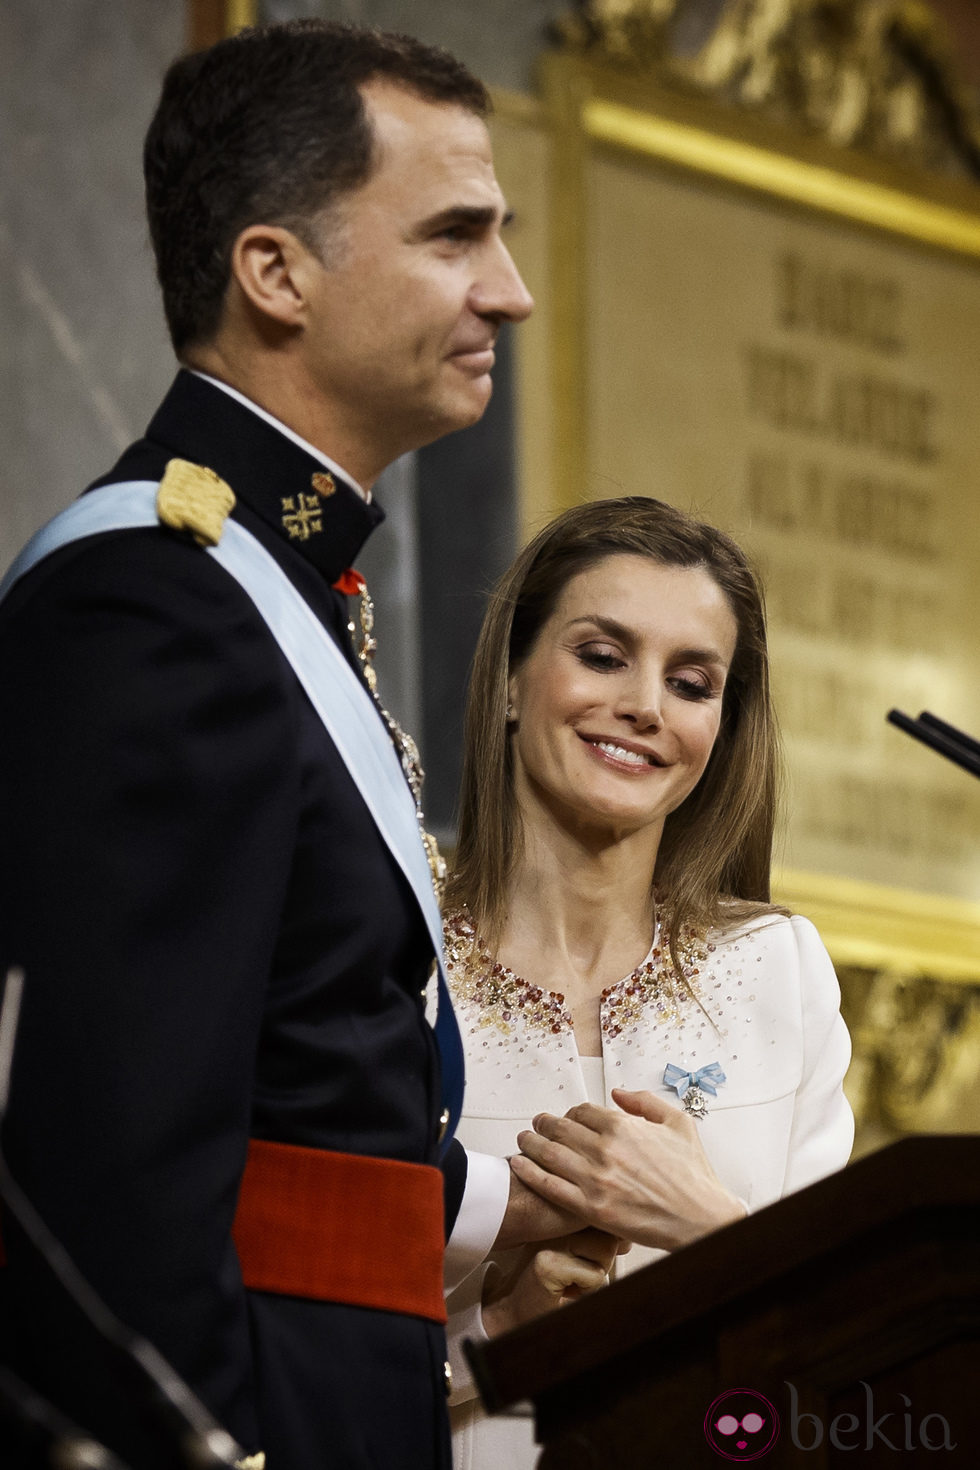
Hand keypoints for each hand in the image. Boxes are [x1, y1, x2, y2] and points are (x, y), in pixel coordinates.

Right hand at [481, 1228, 622, 1337]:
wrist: (516, 1309)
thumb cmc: (549, 1283)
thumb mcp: (576, 1254)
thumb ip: (597, 1240)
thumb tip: (626, 1238)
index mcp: (560, 1212)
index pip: (602, 1215)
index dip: (609, 1236)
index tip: (592, 1254)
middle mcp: (554, 1220)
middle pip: (608, 1232)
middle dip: (602, 1259)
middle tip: (576, 1272)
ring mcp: (550, 1239)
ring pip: (605, 1250)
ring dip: (595, 1273)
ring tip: (571, 1279)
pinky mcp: (549, 1263)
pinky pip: (594, 1275)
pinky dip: (586, 1290)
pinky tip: (563, 1291)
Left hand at [510, 1087, 744, 1251]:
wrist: (701, 1218)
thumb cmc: (693, 1174)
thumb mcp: (678, 1123)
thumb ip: (646, 1101)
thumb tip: (618, 1093)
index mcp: (624, 1127)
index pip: (581, 1111)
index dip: (570, 1112)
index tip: (566, 1117)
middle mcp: (605, 1150)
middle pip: (559, 1128)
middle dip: (544, 1124)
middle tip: (537, 1125)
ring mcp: (596, 1180)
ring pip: (548, 1154)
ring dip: (530, 1143)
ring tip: (523, 1140)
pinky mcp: (591, 1209)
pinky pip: (549, 1186)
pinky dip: (529, 1173)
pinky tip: (518, 1165)